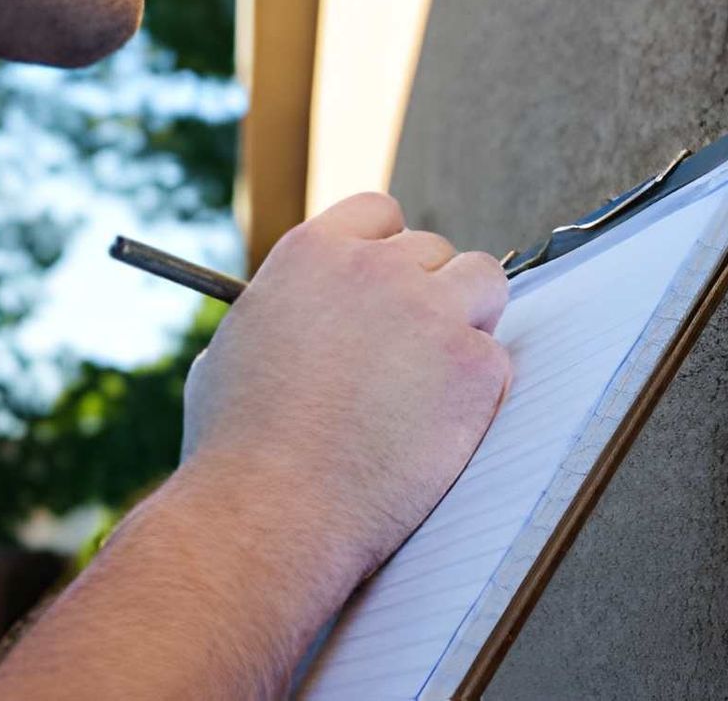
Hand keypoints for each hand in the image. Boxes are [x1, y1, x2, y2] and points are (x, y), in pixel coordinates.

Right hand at [178, 192, 510, 582]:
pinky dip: (477, 392)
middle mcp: (376, 268)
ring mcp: (431, 312)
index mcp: (313, 253)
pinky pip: (496, 359)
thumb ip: (277, 314)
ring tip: (437, 380)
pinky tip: (437, 430)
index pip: (379, 214)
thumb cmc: (237, 450)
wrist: (270, 512)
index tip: (392, 287)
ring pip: (483, 283)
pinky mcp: (473, 365)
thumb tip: (290, 315)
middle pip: (436, 252)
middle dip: (429, 295)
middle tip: (411, 355)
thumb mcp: (231, 351)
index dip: (389, 253)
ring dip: (469, 321)